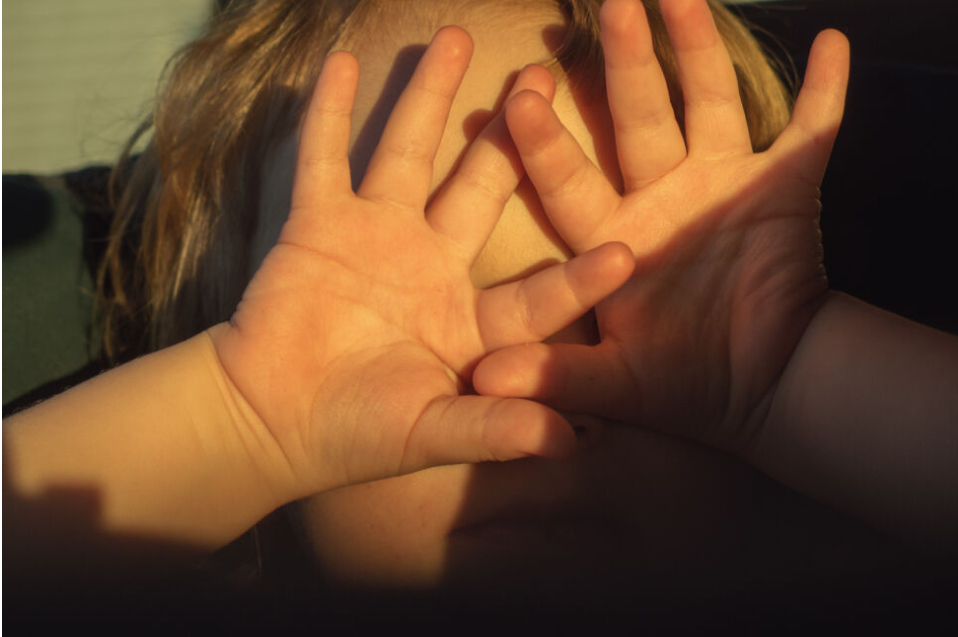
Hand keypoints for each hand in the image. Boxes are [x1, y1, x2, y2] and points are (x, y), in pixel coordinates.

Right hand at [210, 27, 633, 496]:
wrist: (269, 420)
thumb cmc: (354, 435)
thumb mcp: (431, 432)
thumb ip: (494, 431)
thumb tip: (569, 441)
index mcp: (471, 319)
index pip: (536, 294)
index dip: (578, 278)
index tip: (626, 253)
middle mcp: (432, 263)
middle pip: (481, 188)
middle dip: (511, 136)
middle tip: (544, 77)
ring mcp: (376, 236)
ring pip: (408, 152)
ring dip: (429, 96)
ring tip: (454, 36)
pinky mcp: (318, 224)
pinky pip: (325, 158)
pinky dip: (330, 113)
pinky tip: (345, 61)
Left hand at [473, 0, 849, 453]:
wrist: (764, 390)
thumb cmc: (683, 386)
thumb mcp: (613, 382)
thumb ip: (552, 375)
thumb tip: (481, 381)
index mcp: (611, 236)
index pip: (568, 181)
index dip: (546, 144)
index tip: (518, 99)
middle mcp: (660, 197)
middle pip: (636, 119)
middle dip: (625, 65)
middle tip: (609, 5)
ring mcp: (721, 184)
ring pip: (707, 103)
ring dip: (699, 52)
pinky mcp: (784, 187)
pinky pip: (810, 130)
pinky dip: (825, 92)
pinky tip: (832, 39)